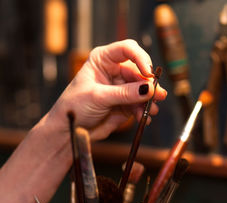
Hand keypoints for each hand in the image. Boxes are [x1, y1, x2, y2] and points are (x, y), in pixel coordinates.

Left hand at [46, 39, 166, 140]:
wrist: (69, 130)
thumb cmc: (74, 107)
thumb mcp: (98, 97)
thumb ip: (124, 93)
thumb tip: (148, 89)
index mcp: (103, 59)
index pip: (127, 49)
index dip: (140, 58)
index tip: (148, 73)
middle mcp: (114, 70)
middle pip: (139, 71)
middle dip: (148, 84)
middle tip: (157, 95)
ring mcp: (121, 87)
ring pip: (143, 88)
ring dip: (149, 99)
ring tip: (151, 110)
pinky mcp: (126, 103)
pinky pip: (141, 104)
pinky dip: (144, 110)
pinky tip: (144, 118)